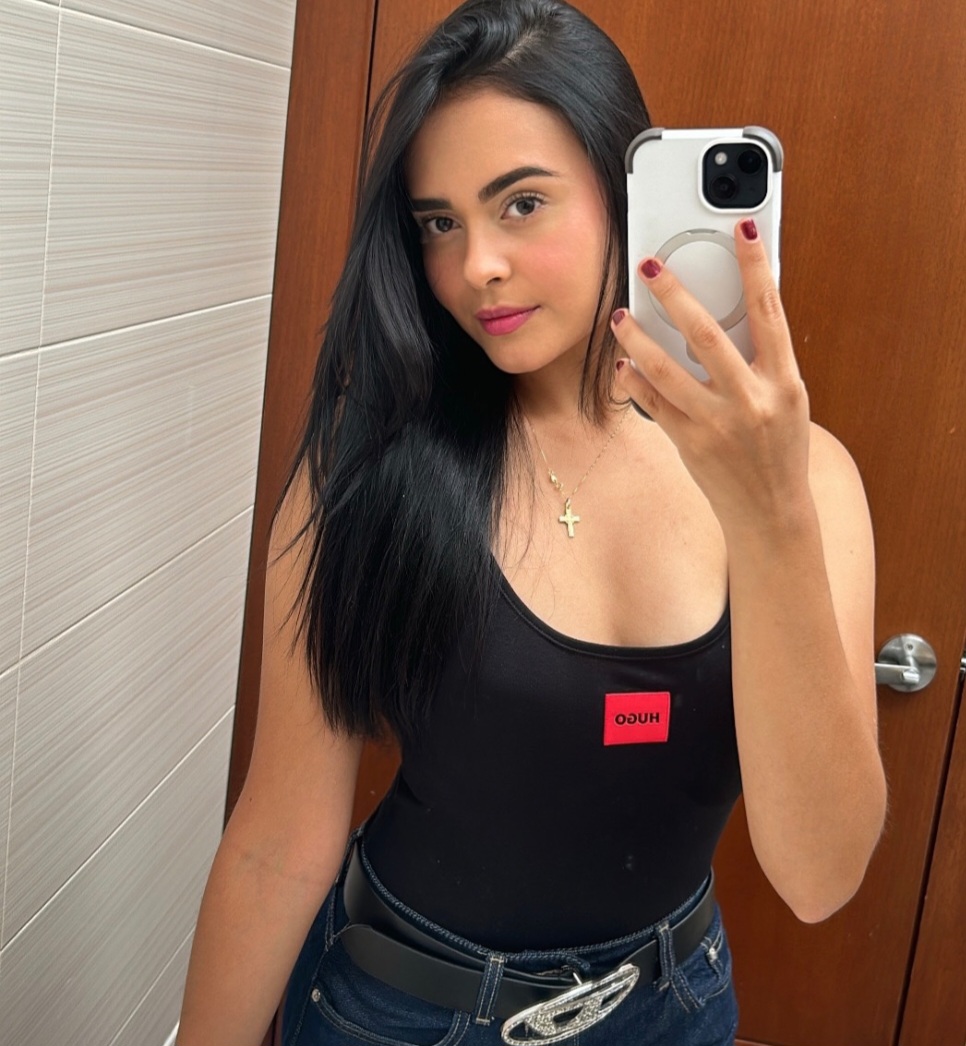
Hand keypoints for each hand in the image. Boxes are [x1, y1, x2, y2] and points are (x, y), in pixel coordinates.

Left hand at [612, 219, 811, 539]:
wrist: (772, 512)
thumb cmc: (779, 450)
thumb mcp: (787, 400)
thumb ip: (763, 360)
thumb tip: (732, 314)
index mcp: (784, 382)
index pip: (770, 311)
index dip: (755, 266)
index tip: (739, 229)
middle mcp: (752, 401)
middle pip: (707, 335)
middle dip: (676, 295)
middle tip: (650, 266)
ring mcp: (718, 425)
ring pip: (667, 370)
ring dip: (638, 338)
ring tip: (620, 316)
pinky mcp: (690, 444)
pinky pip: (653, 405)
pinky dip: (634, 381)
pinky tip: (622, 363)